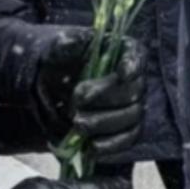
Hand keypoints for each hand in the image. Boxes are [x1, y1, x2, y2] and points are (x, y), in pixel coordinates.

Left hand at [31, 29, 143, 149]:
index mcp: (122, 52)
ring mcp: (133, 105)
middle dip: (105, 100)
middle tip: (77, 105)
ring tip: (78, 125)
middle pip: (133, 92)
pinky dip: (112, 145)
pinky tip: (92, 147)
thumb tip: (70, 41)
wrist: (53, 88)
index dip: (132, 66)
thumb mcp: (59, 49)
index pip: (136, 57)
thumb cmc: (61, 63)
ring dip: (105, 124)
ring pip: (132, 118)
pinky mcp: (127, 129)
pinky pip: (128, 139)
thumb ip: (65, 44)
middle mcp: (134, 79)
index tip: (122, 72)